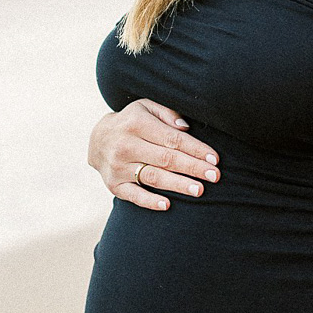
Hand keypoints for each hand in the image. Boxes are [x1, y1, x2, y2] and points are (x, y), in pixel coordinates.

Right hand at [87, 99, 219, 210]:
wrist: (98, 139)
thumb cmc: (132, 122)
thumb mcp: (146, 108)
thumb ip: (167, 113)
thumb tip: (186, 128)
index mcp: (136, 124)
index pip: (171, 139)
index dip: (195, 149)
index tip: (214, 159)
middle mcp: (125, 145)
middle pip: (166, 159)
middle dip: (193, 168)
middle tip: (214, 176)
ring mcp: (118, 167)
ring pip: (154, 178)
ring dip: (178, 185)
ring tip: (199, 190)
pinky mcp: (114, 185)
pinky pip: (134, 195)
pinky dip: (150, 201)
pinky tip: (167, 205)